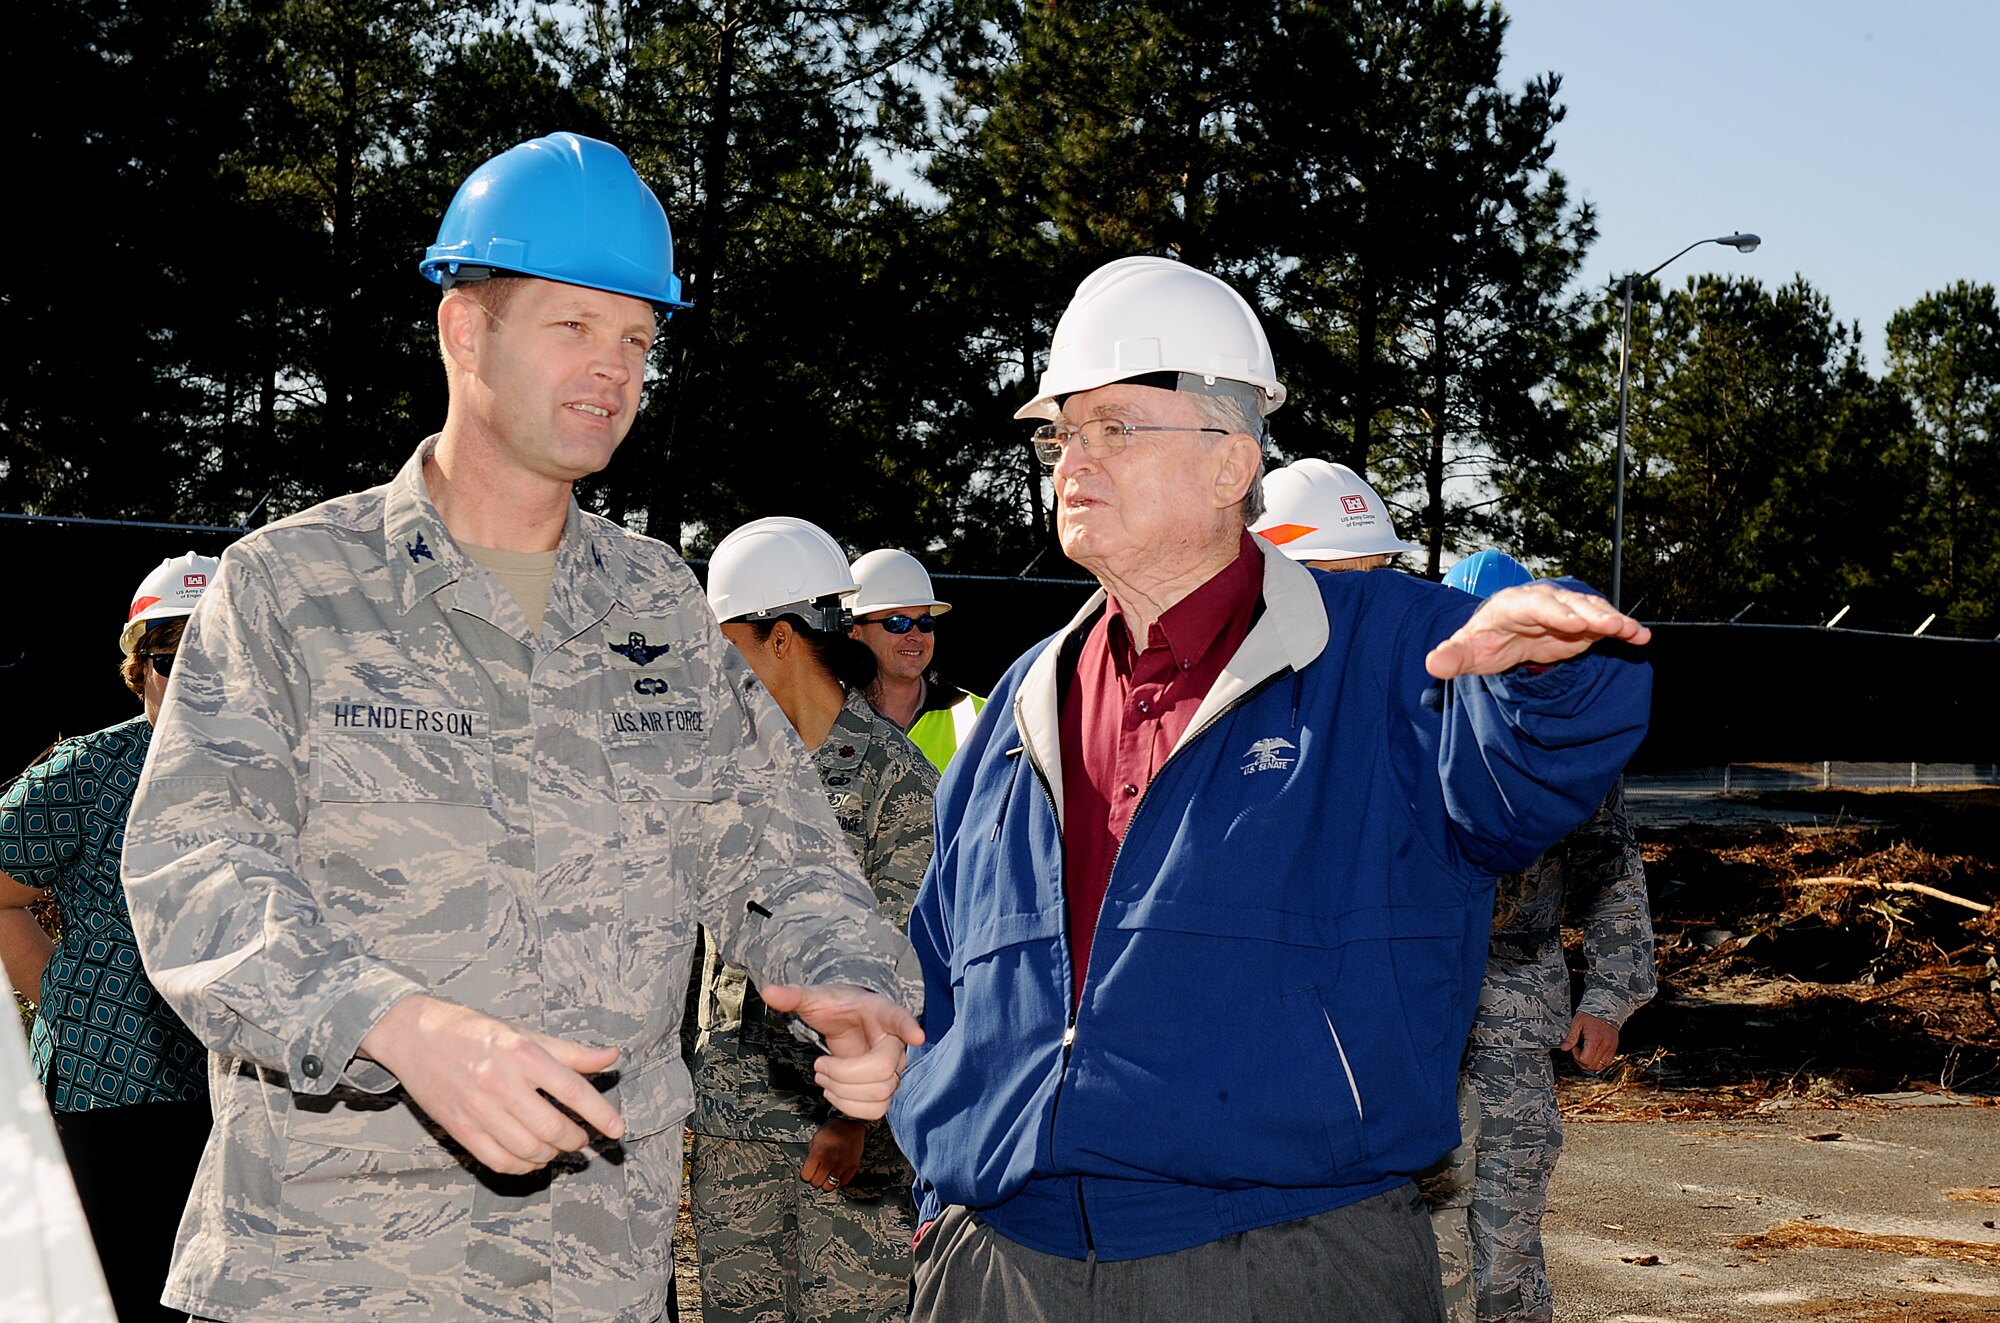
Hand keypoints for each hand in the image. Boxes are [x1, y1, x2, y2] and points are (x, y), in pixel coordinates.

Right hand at [358, 993, 623, 1174]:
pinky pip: (500, 1162)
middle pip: (553, 1127)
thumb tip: (612, 1057)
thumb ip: (570, 1052)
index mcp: (522, 1053)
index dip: (600, 1114)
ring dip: (552, 1154)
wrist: (415, 1036)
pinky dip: (524, 1167)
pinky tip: (533, 1158)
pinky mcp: (459, 1129)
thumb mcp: (525, 1033)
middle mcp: (501, 1082)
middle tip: (582, 1137)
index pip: (572, 1090)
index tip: (618, 1130)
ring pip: (529, 1149)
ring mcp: (478, 1109)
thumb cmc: (476, 1032)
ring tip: (559, 1146)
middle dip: (576, 1139)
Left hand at [759, 983, 922, 1120]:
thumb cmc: (836, 1008)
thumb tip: (768, 991)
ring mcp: (893, 1068)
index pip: (899, 1017)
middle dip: (844, 1075)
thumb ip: (794, 996)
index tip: (917, 1036)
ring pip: (881, 1094)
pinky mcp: (885, 1088)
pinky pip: (878, 1110)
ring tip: (824, 1079)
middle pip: (883, 1070)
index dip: (908, 1027)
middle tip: (820, 1066)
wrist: (846, 1021)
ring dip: (844, 1093)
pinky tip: (834, 1093)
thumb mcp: (815, 999)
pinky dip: (851, 1107)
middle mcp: (894, 1042)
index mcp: (880, 1012)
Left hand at [800, 1117, 866, 1192]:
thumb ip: (811, 1154)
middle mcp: (829, 1161)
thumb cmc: (833, 1129)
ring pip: (830, 1186)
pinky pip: (843, 1182)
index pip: (806, 1177)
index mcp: (817, 1153)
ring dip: (827, 1182)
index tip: (808, 1173)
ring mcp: (842, 1165)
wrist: (851, 1123)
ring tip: (827, 1175)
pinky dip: (839, 1180)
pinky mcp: (852, 1166)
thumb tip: (810, 1167)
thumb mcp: (815, 1139)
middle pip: (817, 1183)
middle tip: (817, 1174)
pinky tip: (837, 1173)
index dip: (806, 1175)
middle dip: (815, 1180)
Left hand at [1425, 583, 1651, 679]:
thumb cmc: (1482, 641)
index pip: (1534, 606)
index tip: (1572, 624)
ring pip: (1590, 611)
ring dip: (1612, 620)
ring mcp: (1565, 612)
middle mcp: (1543, 603)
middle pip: (1568, 605)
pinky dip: (1621, 629)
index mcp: (1512, 605)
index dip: (1554, 613)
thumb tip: (1433, 663)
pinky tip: (1640, 637)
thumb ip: (1452, 656)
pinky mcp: (1581, 626)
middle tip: (1612, 625)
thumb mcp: (1466, 651)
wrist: (1500, 637)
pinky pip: (1603, 625)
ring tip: (1633, 631)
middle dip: (1590, 614)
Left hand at [1562, 1011, 1620, 1071]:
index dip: (1577, 1057)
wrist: (1605, 1008)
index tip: (1575, 1048)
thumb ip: (1571, 1037)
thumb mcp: (1577, 1023)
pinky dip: (1599, 1062)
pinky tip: (1594, 1054)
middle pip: (1592, 1065)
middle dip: (1582, 1061)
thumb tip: (1564, 1048)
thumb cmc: (1591, 1014)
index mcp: (1594, 1039)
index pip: (1585, 1060)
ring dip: (1591, 1063)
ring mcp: (1610, 1047)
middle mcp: (1604, 1045)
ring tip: (1586, 1053)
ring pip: (1600, 1066)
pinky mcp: (1614, 1047)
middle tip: (1579, 1051)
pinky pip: (1607, 1062)